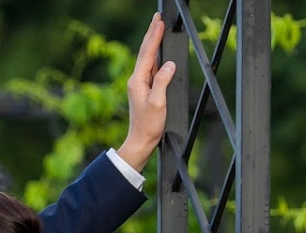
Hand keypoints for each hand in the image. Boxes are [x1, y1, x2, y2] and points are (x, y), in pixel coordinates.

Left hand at [116, 13, 176, 172]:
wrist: (140, 141)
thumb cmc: (148, 125)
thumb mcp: (158, 103)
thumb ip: (163, 82)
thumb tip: (169, 64)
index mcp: (137, 81)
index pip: (148, 54)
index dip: (154, 36)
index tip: (159, 22)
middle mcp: (136, 80)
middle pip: (145, 52)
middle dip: (151, 34)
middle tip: (156, 17)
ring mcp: (139, 84)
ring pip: (147, 58)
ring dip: (152, 42)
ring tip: (157, 28)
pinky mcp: (144, 89)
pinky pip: (150, 68)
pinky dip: (154, 55)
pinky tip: (158, 51)